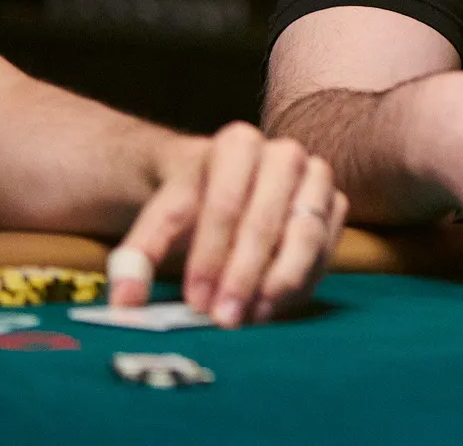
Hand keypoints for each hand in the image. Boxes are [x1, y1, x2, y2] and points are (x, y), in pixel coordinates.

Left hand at [108, 122, 348, 325]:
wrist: (228, 185)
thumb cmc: (194, 201)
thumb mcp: (160, 217)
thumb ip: (139, 253)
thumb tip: (125, 301)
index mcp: (237, 143)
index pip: (224, 204)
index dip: (209, 257)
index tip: (195, 302)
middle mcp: (284, 153)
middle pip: (265, 221)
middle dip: (242, 276)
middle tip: (224, 319)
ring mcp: (317, 177)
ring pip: (306, 235)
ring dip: (278, 283)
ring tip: (252, 318)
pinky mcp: (337, 205)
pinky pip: (328, 249)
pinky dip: (303, 283)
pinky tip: (274, 308)